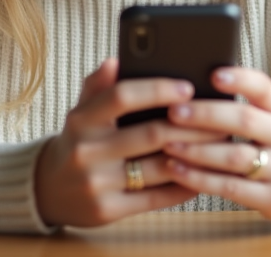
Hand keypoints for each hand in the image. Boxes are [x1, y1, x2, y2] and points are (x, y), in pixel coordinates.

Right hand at [33, 58, 224, 227]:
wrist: (49, 188)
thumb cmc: (78, 140)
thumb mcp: (81, 110)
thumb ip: (97, 85)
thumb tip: (115, 60)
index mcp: (81, 119)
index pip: (122, 96)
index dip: (157, 90)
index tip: (188, 87)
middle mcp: (86, 151)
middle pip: (151, 133)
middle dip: (193, 125)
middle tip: (221, 117)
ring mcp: (97, 183)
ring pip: (160, 167)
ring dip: (196, 155)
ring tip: (219, 143)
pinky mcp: (108, 211)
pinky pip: (156, 198)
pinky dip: (183, 185)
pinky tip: (202, 173)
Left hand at [159, 67, 270, 224]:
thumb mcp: (270, 119)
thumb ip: (244, 103)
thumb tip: (192, 87)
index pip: (264, 87)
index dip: (240, 80)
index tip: (213, 75)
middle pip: (245, 120)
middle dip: (205, 116)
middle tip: (174, 112)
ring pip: (235, 157)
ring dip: (196, 150)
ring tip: (168, 143)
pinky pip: (231, 188)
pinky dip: (200, 179)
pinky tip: (178, 170)